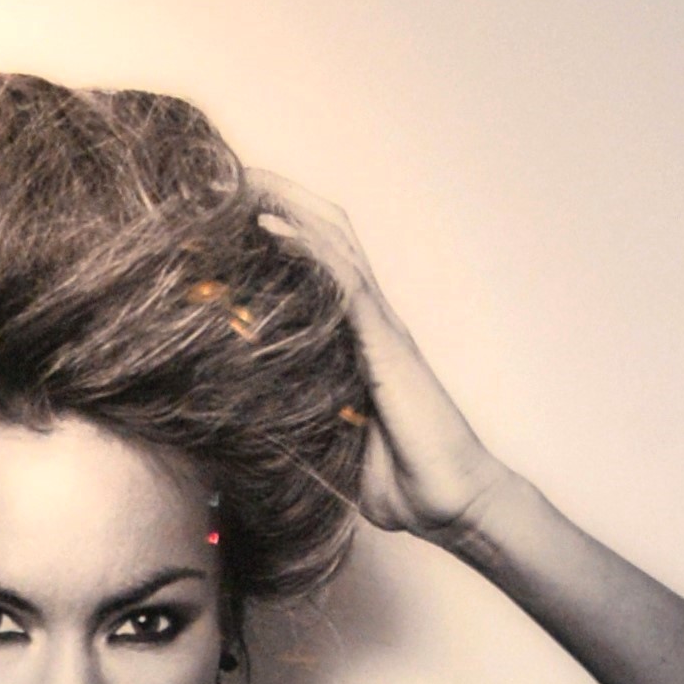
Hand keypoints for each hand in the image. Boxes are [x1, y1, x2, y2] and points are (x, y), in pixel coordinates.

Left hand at [253, 182, 508, 544]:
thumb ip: (304, 434)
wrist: (455, 506)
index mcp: (363, 344)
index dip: (285, 234)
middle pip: (328, 235)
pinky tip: (268, 224)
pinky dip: (305, 244)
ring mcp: (382, 328)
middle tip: (229, 177)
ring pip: (334, 241)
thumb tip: (256, 444)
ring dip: (288, 202)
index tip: (232, 217)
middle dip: (281, 196)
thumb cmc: (407, 487)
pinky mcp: (385, 343)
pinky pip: (343, 278)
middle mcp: (374, 323)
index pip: (322, 269)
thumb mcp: (336, 454)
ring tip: (242, 178)